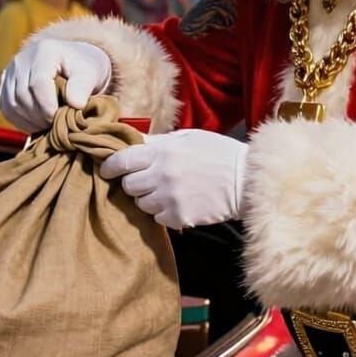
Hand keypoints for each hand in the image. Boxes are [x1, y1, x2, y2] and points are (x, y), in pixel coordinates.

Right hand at [0, 39, 111, 131]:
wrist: (73, 65)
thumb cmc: (84, 69)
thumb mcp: (91, 73)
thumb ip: (84, 86)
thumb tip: (76, 104)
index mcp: (45, 51)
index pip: (38, 83)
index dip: (48, 106)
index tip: (60, 118)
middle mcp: (22, 59)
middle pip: (23, 95)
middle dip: (40, 116)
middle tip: (56, 125)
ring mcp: (11, 71)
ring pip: (11, 103)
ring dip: (30, 121)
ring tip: (48, 125)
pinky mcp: (5, 84)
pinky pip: (6, 108)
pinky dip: (21, 121)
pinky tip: (37, 124)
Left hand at [100, 130, 247, 229]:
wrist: (247, 180)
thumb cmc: (218, 153)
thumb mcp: (187, 138)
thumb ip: (157, 142)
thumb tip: (131, 142)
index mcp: (162, 152)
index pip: (121, 161)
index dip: (110, 167)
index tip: (108, 170)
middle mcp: (161, 175)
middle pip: (129, 185)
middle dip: (134, 183)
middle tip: (147, 180)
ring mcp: (169, 198)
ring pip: (141, 204)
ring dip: (149, 199)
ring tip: (168, 191)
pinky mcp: (179, 217)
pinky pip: (158, 218)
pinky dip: (165, 212)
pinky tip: (181, 202)